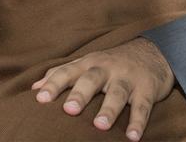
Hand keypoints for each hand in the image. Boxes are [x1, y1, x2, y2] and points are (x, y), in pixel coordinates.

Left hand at [32, 38, 174, 140]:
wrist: (151, 52)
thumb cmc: (110, 64)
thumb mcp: (87, 63)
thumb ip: (62, 73)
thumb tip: (33, 88)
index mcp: (89, 63)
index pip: (67, 72)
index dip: (53, 84)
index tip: (39, 99)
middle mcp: (107, 68)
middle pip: (91, 79)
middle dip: (80, 93)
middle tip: (69, 110)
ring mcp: (128, 77)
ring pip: (117, 92)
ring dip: (109, 109)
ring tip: (100, 126)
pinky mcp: (146, 88)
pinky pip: (143, 106)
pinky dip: (138, 121)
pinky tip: (133, 137)